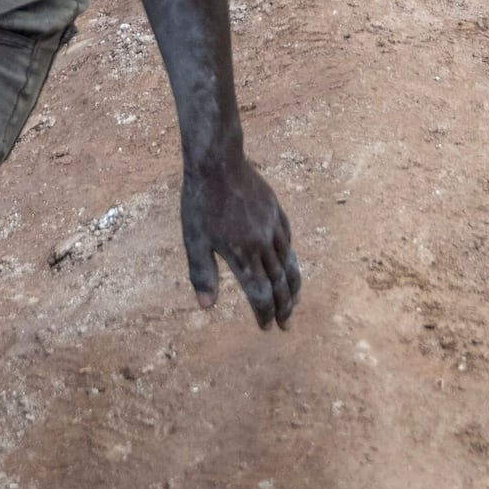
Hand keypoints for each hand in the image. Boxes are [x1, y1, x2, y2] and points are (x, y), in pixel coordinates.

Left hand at [178, 141, 300, 327]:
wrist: (218, 162)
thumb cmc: (200, 202)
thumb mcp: (194, 240)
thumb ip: (202, 273)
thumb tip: (206, 306)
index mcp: (242, 254)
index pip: (260, 294)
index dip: (264, 313)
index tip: (266, 327)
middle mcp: (263, 244)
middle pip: (280, 284)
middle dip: (284, 308)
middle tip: (286, 326)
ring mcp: (273, 227)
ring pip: (289, 264)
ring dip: (292, 287)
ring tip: (294, 302)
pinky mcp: (277, 212)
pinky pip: (288, 243)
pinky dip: (290, 260)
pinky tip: (287, 265)